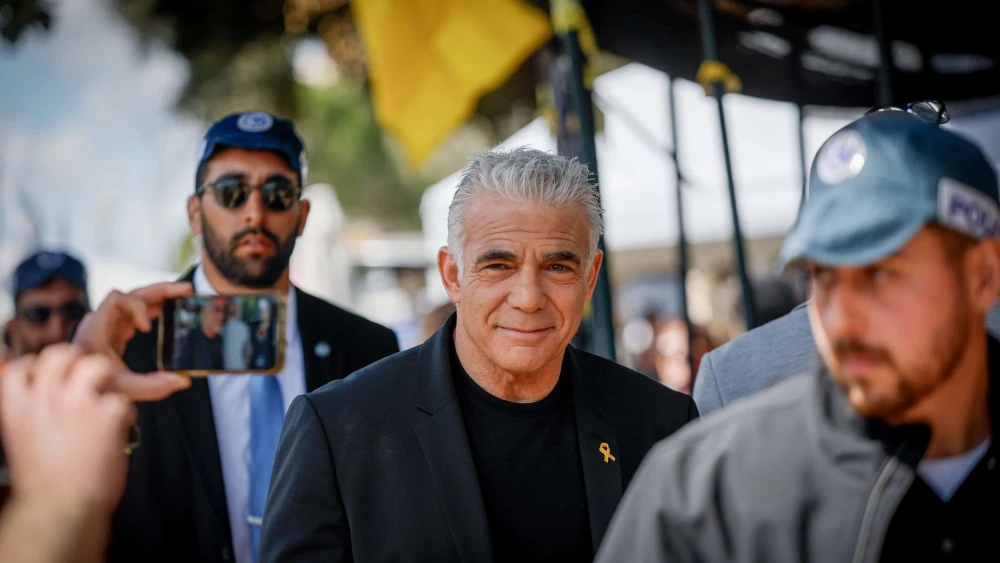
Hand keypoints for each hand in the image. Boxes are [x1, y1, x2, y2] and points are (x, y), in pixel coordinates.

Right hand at [1, 345, 135, 514]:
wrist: (59, 508)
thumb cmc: (43, 485)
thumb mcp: (22, 441)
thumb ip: (31, 414)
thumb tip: (40, 399)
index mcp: (17, 406)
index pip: (21, 366)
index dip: (38, 366)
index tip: (49, 375)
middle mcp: (45, 397)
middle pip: (60, 354)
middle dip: (76, 359)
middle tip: (87, 376)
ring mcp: (77, 401)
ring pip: (97, 364)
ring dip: (107, 376)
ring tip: (108, 394)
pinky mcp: (107, 412)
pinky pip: (123, 400)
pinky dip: (125, 415)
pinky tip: (119, 431)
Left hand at [72, 282, 193, 400]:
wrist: (75, 391)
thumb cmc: (92, 387)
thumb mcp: (122, 388)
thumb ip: (151, 386)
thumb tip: (183, 381)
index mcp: (97, 327)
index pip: (116, 299)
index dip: (136, 307)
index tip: (148, 328)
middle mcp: (103, 321)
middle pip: (132, 294)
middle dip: (159, 291)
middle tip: (187, 289)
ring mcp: (109, 326)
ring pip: (136, 301)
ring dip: (160, 297)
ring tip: (185, 294)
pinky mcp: (116, 333)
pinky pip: (137, 314)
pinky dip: (155, 309)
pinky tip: (171, 311)